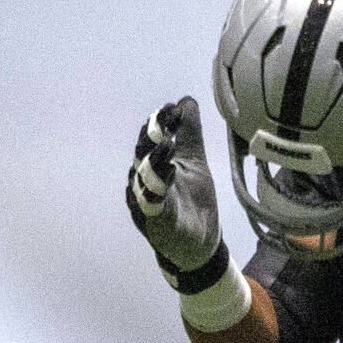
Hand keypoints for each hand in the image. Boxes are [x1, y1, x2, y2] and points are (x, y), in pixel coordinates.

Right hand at [125, 96, 225, 292]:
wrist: (200, 242)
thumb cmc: (192, 199)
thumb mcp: (195, 160)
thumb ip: (189, 132)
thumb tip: (185, 100)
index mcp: (154, 166)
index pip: (152, 139)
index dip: (159, 122)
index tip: (172, 106)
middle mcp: (145, 183)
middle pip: (142, 155)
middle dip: (151, 136)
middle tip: (164, 118)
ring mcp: (149, 203)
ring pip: (143, 179)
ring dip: (153, 162)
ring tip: (168, 146)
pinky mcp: (158, 223)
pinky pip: (153, 205)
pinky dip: (158, 190)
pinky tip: (168, 174)